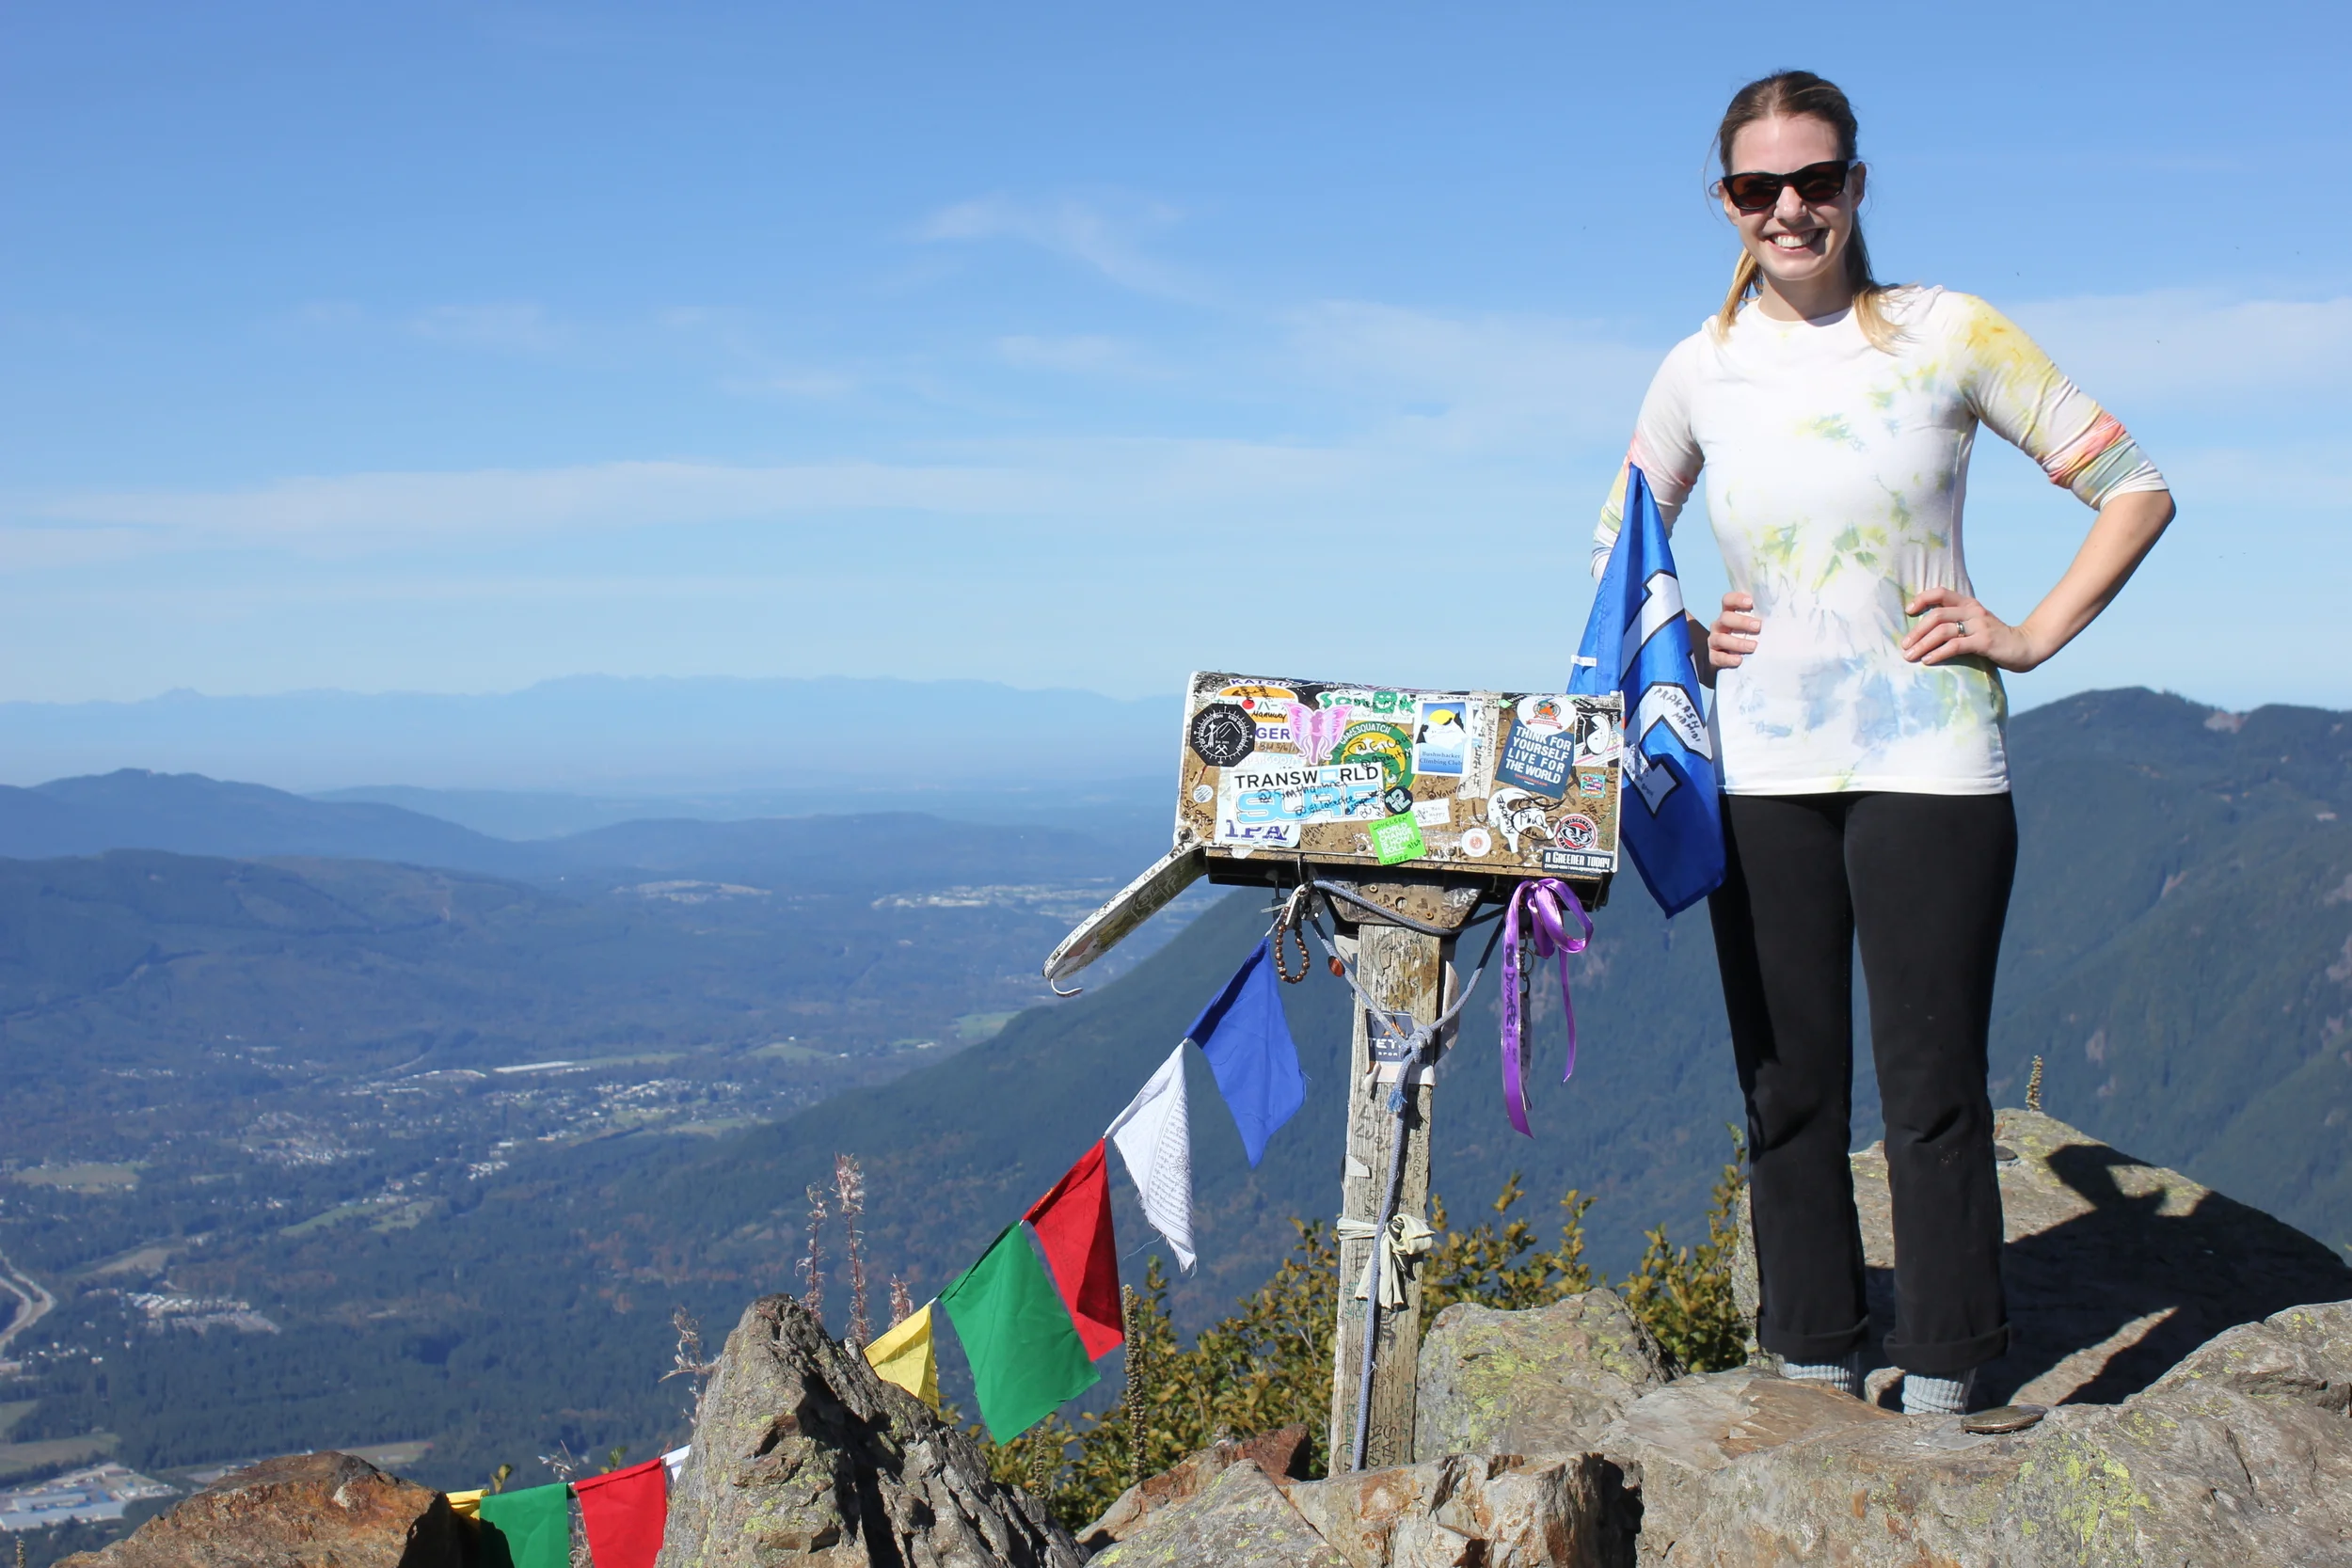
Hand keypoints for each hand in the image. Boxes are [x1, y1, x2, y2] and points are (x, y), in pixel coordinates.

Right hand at [1706, 592, 1760, 676]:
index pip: (1728, 600)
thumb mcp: (1760, 625)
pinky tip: (1739, 660)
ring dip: (1737, 642)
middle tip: (1758, 626)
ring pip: (1719, 638)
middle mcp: (1720, 624)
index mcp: (1730, 612)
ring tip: (1753, 646)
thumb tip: (1791, 614)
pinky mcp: (1713, 656)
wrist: (1741, 658)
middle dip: (1741, 622)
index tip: (1751, 603)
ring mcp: (1715, 640)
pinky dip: (1727, 659)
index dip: (1737, 599)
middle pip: (1725, 618)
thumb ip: (1767, 618)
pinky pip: (1716, 657)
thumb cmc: (1755, 636)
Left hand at [1901, 587, 2041, 670]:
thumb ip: (1956, 623)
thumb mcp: (1975, 625)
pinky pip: (1956, 646)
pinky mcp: (1985, 642)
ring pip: (1943, 630)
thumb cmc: (1995, 639)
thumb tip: (1924, 632)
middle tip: (1904, 645)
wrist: (2026, 646)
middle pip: (1937, 615)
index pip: (1941, 592)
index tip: (1908, 611)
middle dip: (1916, 631)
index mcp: (1969, 604)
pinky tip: (1928, 660)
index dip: (1922, 599)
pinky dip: (1938, 653)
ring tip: (1910, 656)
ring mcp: (1980, 625)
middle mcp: (1973, 611)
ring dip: (1923, 644)